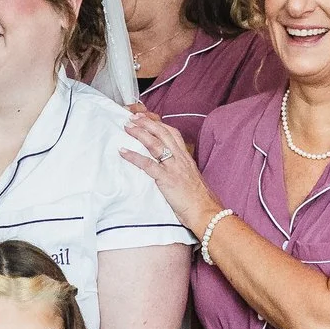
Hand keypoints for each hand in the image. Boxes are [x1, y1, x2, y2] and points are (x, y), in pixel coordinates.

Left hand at [118, 105, 217, 228]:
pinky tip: (123, 152)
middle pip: (162, 133)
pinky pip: (147, 164)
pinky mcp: (166, 179)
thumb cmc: (198, 200)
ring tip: (127, 127)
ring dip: (139, 133)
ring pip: (155, 144)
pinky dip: (134, 156)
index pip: (173, 133)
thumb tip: (168, 169)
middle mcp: (180, 158)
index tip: (147, 118)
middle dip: (147, 122)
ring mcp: (173, 167)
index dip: (159, 124)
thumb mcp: (190, 179)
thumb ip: (180, 170)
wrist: (206, 211)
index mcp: (186, 158)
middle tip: (133, 117)